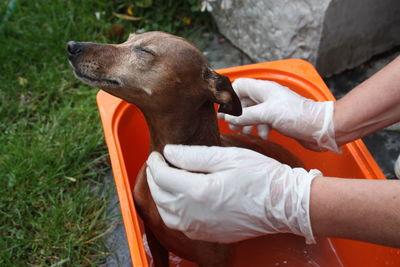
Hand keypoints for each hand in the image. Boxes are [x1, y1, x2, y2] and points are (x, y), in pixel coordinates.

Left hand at [146, 144, 321, 243]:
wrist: (284, 204)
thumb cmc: (260, 176)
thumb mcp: (227, 157)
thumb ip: (193, 155)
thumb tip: (169, 152)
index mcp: (200, 191)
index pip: (163, 178)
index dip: (155, 164)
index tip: (156, 154)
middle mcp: (196, 214)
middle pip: (161, 197)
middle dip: (154, 179)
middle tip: (156, 165)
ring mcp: (202, 228)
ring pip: (167, 215)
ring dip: (160, 197)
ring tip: (164, 181)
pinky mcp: (210, 234)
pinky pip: (180, 226)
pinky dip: (172, 212)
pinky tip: (178, 200)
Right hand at [218, 78, 339, 152]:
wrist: (320, 128)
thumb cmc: (297, 116)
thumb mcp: (266, 115)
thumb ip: (244, 116)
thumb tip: (225, 116)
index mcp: (264, 89)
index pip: (239, 85)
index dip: (230, 96)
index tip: (224, 110)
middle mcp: (267, 96)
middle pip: (244, 101)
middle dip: (237, 113)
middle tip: (233, 125)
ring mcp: (273, 107)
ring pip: (253, 112)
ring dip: (247, 122)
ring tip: (245, 132)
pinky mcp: (279, 118)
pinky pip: (262, 121)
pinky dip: (259, 128)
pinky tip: (263, 135)